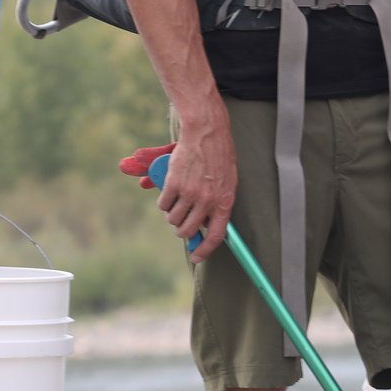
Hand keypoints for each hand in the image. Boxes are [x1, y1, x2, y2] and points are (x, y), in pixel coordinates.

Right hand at [159, 113, 236, 261]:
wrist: (207, 133)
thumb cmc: (219, 156)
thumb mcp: (227, 182)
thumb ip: (217, 205)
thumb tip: (205, 226)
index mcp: (224, 202)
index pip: (215, 236)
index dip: (205, 250)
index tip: (196, 257)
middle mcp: (207, 201)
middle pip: (188, 230)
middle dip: (182, 230)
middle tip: (180, 223)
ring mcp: (190, 193)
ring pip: (173, 219)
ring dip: (171, 215)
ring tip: (176, 203)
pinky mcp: (174, 184)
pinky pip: (163, 203)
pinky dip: (163, 202)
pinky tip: (168, 192)